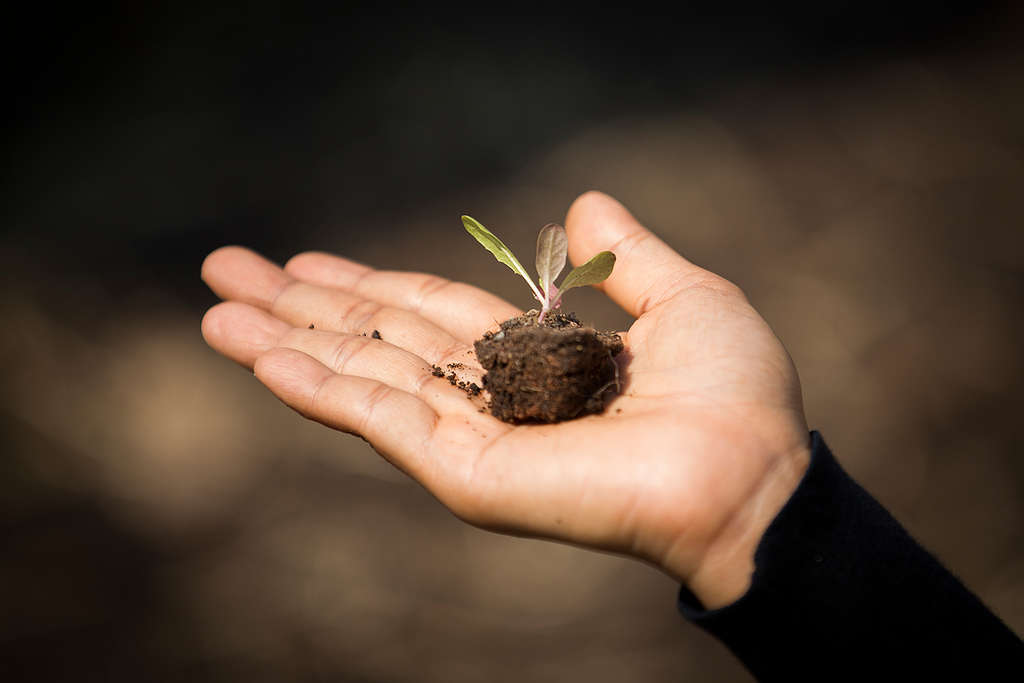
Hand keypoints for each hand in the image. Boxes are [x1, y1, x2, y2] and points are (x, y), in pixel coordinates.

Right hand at [201, 191, 810, 607]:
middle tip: (223, 273)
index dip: (363, 284)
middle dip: (300, 308)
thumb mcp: (679, 296)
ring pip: (362, 379)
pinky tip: (266, 360)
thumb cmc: (730, 389)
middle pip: (375, 341)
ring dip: (286, 347)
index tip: (300, 261)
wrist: (751, 470)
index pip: (425, 314)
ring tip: (216, 315)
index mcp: (531, 357)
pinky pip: (384, 422)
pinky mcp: (468, 475)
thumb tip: (587, 201)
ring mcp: (472, 439)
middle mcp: (489, 397)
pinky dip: (322, 391)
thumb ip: (624, 255)